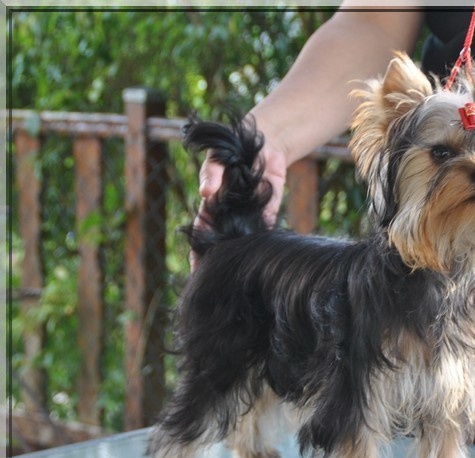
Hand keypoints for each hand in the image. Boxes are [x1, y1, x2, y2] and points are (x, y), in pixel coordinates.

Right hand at [191, 142, 287, 270]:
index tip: (196, 272)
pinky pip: (265, 231)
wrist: (261, 147)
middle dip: (221, 263)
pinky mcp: (268, 214)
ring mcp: (248, 217)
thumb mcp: (216, 159)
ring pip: (243, 242)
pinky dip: (263, 244)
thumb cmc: (231, 153)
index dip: (198, 254)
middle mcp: (229, 217)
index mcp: (211, 207)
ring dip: (242, 258)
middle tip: (220, 284)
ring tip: (241, 279)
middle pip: (223, 245)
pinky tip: (262, 260)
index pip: (202, 235)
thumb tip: (205, 192)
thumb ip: (210, 172)